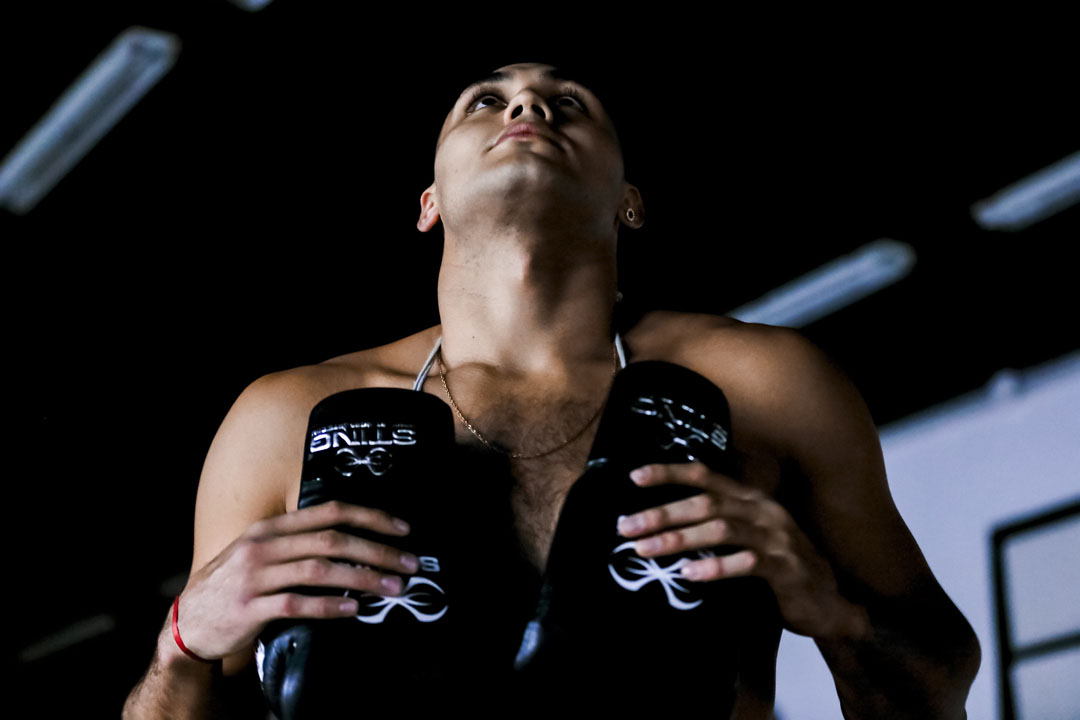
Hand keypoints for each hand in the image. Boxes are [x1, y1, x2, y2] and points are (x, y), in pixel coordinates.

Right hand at [175, 501, 420, 660]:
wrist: (187, 623)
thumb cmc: (234, 585)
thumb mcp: (260, 552)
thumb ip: (298, 542)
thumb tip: (354, 541)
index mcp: (271, 528)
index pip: (329, 512)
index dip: (370, 517)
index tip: (403, 529)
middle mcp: (263, 546)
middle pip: (332, 540)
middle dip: (377, 550)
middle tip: (409, 564)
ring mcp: (255, 577)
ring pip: (320, 571)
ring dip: (363, 579)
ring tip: (392, 587)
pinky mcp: (250, 608)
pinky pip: (298, 605)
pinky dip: (330, 607)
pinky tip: (354, 610)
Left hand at [616, 462, 867, 640]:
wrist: (831, 603)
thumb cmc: (780, 567)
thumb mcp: (749, 537)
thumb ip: (717, 526)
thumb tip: (663, 526)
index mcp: (751, 499)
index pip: (706, 476)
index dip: (671, 473)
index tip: (634, 476)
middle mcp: (763, 511)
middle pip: (706, 504)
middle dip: (662, 514)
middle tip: (626, 526)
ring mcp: (777, 538)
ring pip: (721, 530)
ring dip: (679, 539)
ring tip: (646, 549)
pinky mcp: (786, 569)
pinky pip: (747, 564)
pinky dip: (716, 568)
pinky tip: (689, 574)